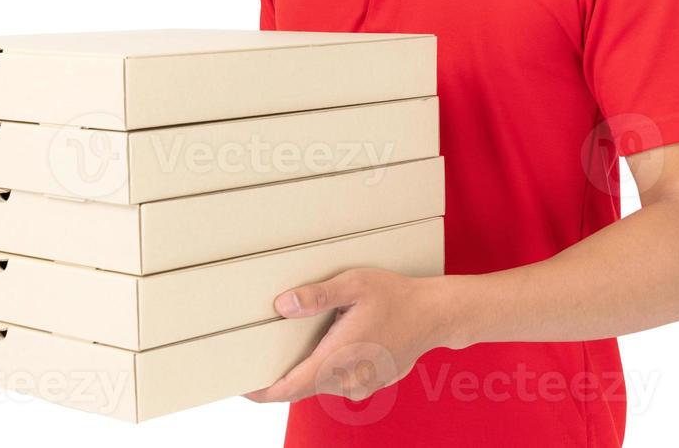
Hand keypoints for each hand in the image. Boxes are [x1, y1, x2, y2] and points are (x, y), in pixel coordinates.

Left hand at [243, 267, 463, 403]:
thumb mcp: (354, 285)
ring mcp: (360, 385)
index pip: (291, 387)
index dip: (263, 392)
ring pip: (319, 385)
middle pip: (301, 388)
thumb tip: (283, 305)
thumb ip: (317, 296)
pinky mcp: (369, 383)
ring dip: (302, 373)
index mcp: (339, 358)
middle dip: (277, 379)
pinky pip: (337, 382)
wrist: (435, 315)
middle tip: (255, 360)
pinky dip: (323, 371)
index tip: (243, 388)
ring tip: (285, 349)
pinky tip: (323, 348)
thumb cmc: (396, 297)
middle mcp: (348, 379)